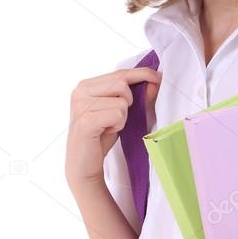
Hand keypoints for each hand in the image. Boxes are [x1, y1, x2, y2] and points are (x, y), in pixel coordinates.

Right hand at [65, 66, 160, 193]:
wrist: (83, 165)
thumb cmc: (100, 137)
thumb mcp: (119, 113)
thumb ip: (134, 96)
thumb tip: (154, 81)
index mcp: (85, 85)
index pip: (119, 73)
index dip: (141, 74)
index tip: (157, 77)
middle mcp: (80, 91)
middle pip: (122, 83)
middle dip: (129, 103)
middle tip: (115, 119)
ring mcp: (81, 105)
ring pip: (123, 101)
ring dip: (122, 118)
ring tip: (108, 127)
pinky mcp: (86, 120)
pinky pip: (118, 114)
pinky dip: (118, 126)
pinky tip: (105, 133)